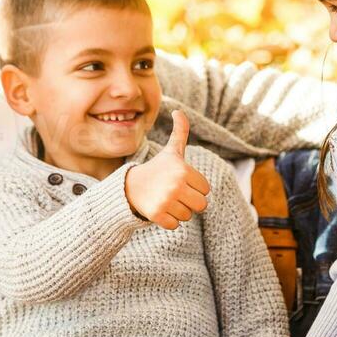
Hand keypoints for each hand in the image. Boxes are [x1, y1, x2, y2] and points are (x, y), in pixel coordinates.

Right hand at [124, 110, 210, 229]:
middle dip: (190, 202)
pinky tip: (159, 209)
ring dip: (179, 212)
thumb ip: (181, 132)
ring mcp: (166, 201)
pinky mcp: (157, 215)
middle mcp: (175, 186)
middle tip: (176, 194)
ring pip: (188, 216)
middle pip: (201, 205)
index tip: (181, 182)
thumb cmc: (157, 169)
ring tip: (166, 200)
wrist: (130, 186)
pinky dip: (169, 221)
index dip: (195, 187)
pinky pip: (175, 226)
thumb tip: (178, 110)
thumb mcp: (171, 151)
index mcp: (183, 170)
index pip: (206, 189)